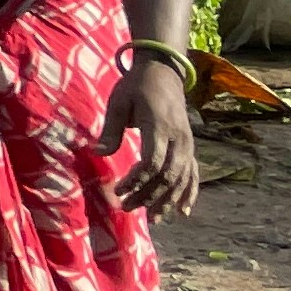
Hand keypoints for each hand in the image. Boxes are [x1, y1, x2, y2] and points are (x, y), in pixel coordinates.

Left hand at [99, 56, 199, 217]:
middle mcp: (178, 138)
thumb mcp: (119, 102)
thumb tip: (97, 153)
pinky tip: (183, 210)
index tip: (117, 190)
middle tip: (126, 207)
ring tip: (153, 218)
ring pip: (181, 179)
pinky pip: (193, 173)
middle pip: (167, 176)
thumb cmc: (136, 86)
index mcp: (159, 126)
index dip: (136, 181)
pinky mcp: (190, 146)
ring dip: (167, 200)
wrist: (163, 71)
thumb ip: (111, 130)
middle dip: (148, 196)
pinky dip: (189, 192)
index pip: (152, 163)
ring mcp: (187, 144)